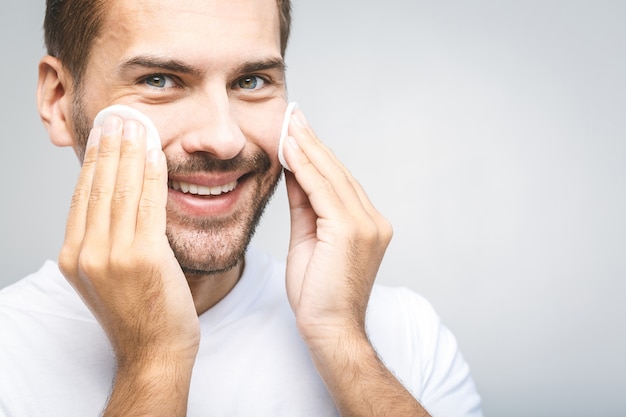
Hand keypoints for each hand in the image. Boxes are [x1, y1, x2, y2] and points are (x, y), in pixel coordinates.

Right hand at [58, 115, 199, 365]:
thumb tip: (115, 205)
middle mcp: (86, 253)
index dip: (94, 161)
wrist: (154, 351)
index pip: (82, 196)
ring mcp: (113, 256)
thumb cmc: (139, 314)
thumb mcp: (107, 277)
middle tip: (118, 115)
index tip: (103, 134)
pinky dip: (151, 173)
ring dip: (129, 151)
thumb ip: (105, 242)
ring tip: (134, 123)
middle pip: (98, 187)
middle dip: (109, 146)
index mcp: (73, 257)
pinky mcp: (143, 258)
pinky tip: (155, 151)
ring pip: (121, 190)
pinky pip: (148, 204)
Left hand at [282, 109, 392, 343]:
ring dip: (308, 147)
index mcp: (366, 224)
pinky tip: (291, 148)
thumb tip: (293, 173)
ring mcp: (366, 224)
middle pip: (337, 172)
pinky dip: (306, 167)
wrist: (330, 330)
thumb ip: (304, 205)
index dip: (316, 154)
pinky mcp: (352, 230)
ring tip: (289, 122)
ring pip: (332, 176)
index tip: (298, 131)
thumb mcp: (308, 241)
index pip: (337, 181)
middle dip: (312, 141)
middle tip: (293, 114)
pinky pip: (324, 190)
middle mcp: (372, 220)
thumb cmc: (318, 295)